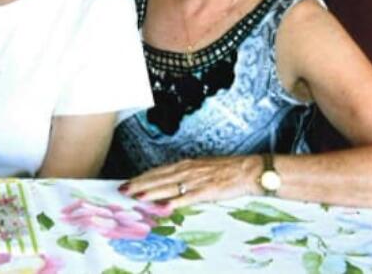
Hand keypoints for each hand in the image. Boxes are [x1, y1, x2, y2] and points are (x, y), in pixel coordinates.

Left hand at [119, 155, 261, 207]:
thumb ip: (184, 176)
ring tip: (137, 197)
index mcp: (185, 164)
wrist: (247, 170)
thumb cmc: (225, 170)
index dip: (141, 177)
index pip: (158, 171)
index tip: (127, 182)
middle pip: (159, 178)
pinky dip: (175, 202)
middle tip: (124, 190)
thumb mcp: (200, 168)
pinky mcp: (207, 191)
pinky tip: (164, 206)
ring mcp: (196, 180)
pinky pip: (188, 197)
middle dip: (140, 184)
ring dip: (151, 192)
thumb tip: (168, 185)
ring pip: (169, 187)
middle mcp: (187, 170)